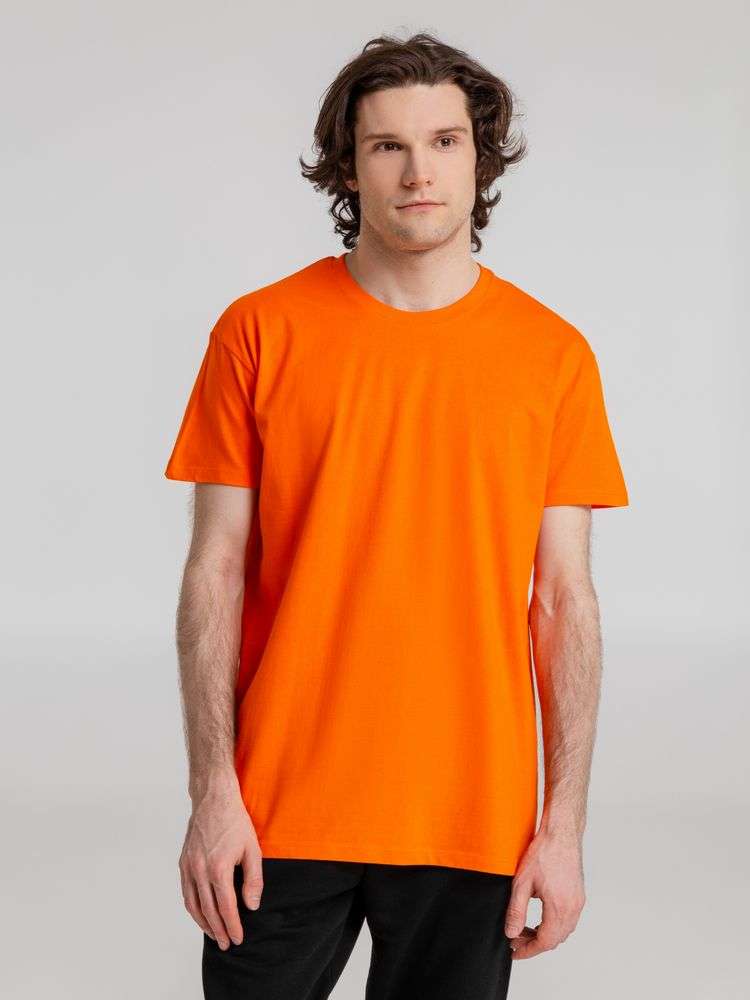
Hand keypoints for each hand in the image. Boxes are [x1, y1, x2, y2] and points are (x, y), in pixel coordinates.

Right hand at [178, 777, 263, 949]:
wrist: (213, 799)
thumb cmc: (235, 822)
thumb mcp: (253, 849)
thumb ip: (253, 879)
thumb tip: (251, 906)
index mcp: (219, 868)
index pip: (226, 907)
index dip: (233, 926)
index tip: (238, 939)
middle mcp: (200, 870)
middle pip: (208, 910)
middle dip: (219, 930)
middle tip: (227, 944)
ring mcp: (188, 867)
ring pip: (193, 905)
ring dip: (203, 923)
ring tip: (215, 935)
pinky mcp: (183, 862)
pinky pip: (186, 892)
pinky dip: (193, 907)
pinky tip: (201, 914)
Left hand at [503, 826, 585, 959]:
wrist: (561, 832)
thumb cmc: (544, 852)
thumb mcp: (522, 883)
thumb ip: (516, 911)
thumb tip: (511, 933)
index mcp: (560, 908)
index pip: (545, 942)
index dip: (528, 950)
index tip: (515, 952)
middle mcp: (573, 908)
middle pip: (555, 939)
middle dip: (534, 943)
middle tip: (516, 938)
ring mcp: (578, 901)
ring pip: (563, 930)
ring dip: (545, 934)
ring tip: (525, 927)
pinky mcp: (578, 894)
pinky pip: (568, 919)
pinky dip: (554, 924)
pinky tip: (540, 916)